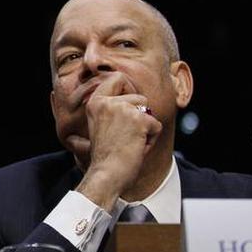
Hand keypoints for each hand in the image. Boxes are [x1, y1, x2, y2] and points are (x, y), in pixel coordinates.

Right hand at [74, 73, 162, 211]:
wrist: (107, 174)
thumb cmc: (105, 155)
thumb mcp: (99, 124)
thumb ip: (110, 108)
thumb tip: (132, 97)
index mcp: (95, 102)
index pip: (116, 77)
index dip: (127, 88)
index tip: (127, 105)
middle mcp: (107, 102)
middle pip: (139, 96)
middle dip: (139, 116)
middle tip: (126, 135)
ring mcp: (123, 109)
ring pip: (148, 110)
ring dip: (145, 127)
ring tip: (130, 141)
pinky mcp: (139, 119)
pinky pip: (156, 125)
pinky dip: (151, 139)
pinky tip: (137, 147)